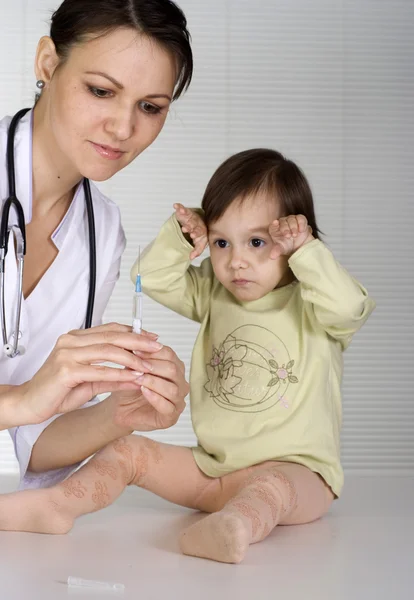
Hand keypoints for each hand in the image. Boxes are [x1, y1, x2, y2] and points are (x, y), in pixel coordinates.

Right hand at [18, 323, 163, 424]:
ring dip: (132, 358)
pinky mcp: (66, 370)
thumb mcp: (89, 382)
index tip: (152, 338)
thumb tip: (137, 375)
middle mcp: (71, 341)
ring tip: (149, 365)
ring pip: (108, 351)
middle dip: (138, 341)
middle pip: (112, 336)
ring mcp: (68, 354)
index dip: (133, 332)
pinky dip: (119, 374)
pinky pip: (99, 370)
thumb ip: (112, 376)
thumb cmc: (56, 391)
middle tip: (157, 346)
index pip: (110, 329)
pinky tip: (133, 377)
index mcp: (76, 338)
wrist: (29, 403)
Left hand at [110, 344, 188, 431]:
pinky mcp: (171, 417)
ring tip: (137, 379)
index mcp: (174, 367)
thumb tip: (137, 336)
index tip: (135, 349)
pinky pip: (168, 406)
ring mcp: (178, 400)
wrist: (121, 408)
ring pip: (172, 388)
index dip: (152, 351)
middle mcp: (180, 383)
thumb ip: (137, 354)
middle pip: (173, 369)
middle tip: (136, 365)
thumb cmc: (130, 387)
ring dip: (153, 381)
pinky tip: (144, 391)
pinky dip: (155, 398)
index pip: (169, 354)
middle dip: (153, 366)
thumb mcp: (132, 367)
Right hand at [174, 203, 207, 259]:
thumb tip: (191, 257)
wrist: (200, 224)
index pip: (199, 231)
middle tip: (185, 228)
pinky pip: (183, 208)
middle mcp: (196, 223)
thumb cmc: (200, 235)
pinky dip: (179, 207)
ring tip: (181, 212)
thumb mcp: (200, 243)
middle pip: (193, 223)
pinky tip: (176, 206)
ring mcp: (191, 216)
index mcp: (201, 230)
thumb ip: (197, 250)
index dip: (196, 232)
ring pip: (188, 215)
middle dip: (189, 225)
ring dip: (184, 213)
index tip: (192, 235)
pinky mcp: (186, 212)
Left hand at [269, 214, 313, 258]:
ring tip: (295, 235)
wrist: (301, 246)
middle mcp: (282, 223)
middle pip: (283, 221)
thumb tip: (272, 257)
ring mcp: (291, 220)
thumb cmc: (288, 246)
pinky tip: (301, 230)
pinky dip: (301, 223)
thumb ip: (277, 251)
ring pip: (291, 218)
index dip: (274, 224)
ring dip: (293, 227)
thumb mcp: (282, 249)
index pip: (273, 225)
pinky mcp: (300, 220)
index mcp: (275, 229)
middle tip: (288, 236)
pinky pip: (300, 218)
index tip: (275, 223)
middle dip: (285, 228)